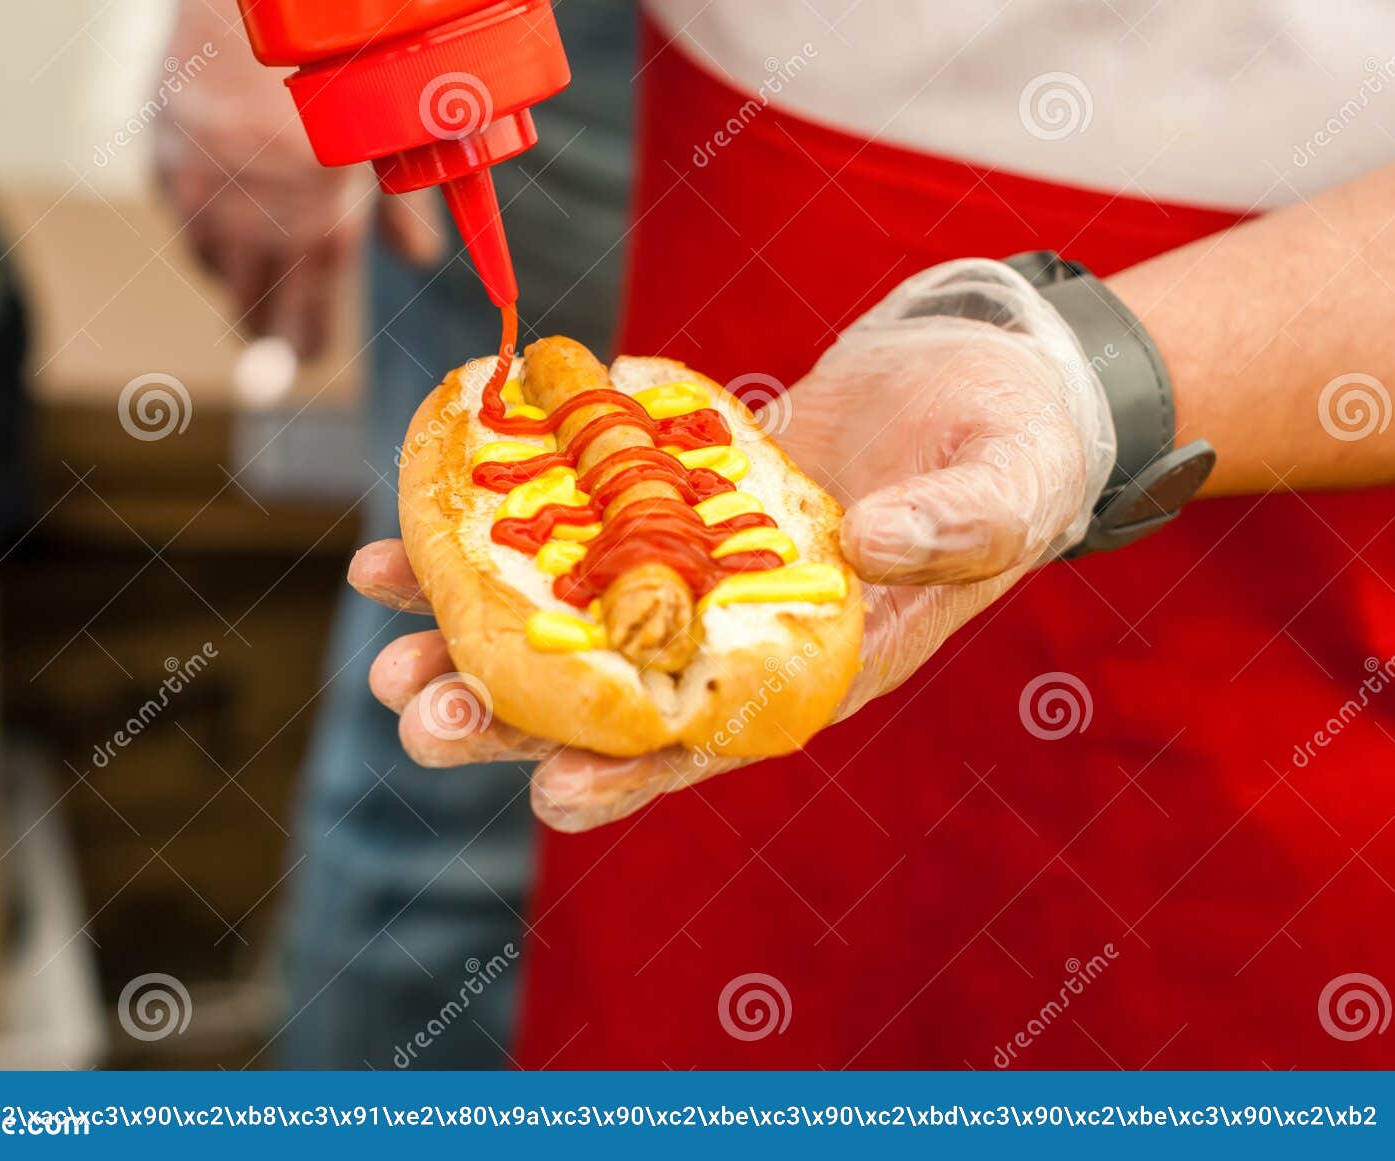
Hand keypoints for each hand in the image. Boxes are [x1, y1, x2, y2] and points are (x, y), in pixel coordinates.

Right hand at [154, 1, 443, 356]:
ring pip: (217, 274)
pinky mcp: (163, 174)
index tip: (310, 352)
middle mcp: (258, 231)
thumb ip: (402, 209)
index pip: (310, 326)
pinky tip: (224, 219)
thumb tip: (418, 256)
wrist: (243, 10)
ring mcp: (202, 205)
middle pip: (256, 317)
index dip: (310, 345)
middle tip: (277, 341)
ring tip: (256, 272)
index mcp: (323, 233)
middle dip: (269, 332)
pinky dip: (206, 234)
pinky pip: (185, 228)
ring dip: (237, 279)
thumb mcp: (384, 142)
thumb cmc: (331, 75)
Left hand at [354, 259, 1114, 830]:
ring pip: (563, 619)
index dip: (632, 772)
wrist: (975, 383)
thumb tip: (874, 538)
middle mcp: (732, 633)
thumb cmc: (1011, 458)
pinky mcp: (659, 501)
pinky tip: (415, 530)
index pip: (711, 739)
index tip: (548, 792)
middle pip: (605, 696)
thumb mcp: (1004, 495)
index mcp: (811, 666)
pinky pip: (565, 525)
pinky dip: (492, 526)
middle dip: (509, 714)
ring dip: (472, 630)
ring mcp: (687, 568)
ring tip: (383, 634)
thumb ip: (952, 530)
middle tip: (417, 715)